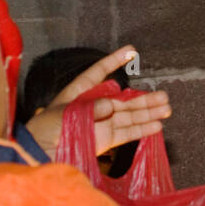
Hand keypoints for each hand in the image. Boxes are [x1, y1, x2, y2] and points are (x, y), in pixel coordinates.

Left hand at [23, 45, 170, 156]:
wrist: (38, 155)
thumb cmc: (44, 130)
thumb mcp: (64, 114)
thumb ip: (90, 109)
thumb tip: (111, 107)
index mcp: (78, 93)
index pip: (98, 73)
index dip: (114, 61)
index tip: (131, 50)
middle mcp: (93, 107)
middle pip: (122, 100)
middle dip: (143, 98)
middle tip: (164, 95)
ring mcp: (100, 125)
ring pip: (129, 116)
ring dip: (147, 113)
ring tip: (166, 108)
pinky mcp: (103, 141)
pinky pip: (126, 133)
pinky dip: (141, 130)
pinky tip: (156, 125)